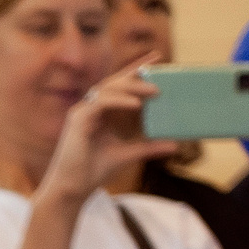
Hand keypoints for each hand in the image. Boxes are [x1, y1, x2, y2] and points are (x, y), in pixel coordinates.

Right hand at [36, 59, 178, 207]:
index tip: (156, 59)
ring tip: (155, 91)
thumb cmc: (93, 172)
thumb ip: (148, 147)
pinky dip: (119, 101)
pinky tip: (137, 104)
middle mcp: (89, 109)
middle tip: (159, 70)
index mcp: (99, 113)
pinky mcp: (78, 119)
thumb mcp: (128, 155)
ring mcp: (82, 112)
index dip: (136, 71)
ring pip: (107, 89)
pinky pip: (101, 102)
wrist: (72, 189)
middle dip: (136, 74)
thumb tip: (175, 145)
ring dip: (132, 87)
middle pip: (114, 83)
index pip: (119, 87)